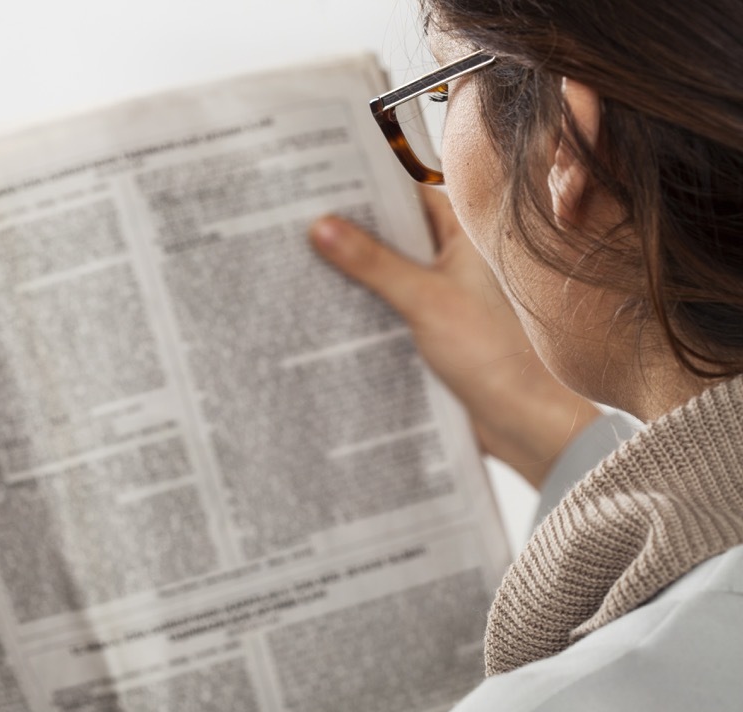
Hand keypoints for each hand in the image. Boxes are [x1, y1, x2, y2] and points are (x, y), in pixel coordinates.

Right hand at [310, 188, 600, 487]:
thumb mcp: (425, 300)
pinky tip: (328, 309)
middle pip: (393, 232)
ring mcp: (443, 293)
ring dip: (354, 271)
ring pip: (388, 270)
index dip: (366, 187)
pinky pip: (390, 305)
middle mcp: (454, 258)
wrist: (524, 418)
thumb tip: (322, 226)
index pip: (408, 193)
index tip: (319, 183)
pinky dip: (363, 304)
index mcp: (464, 235)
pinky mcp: (433, 327)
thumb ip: (373, 264)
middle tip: (297, 221)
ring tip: (301, 260)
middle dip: (350, 230)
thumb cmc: (493, 353)